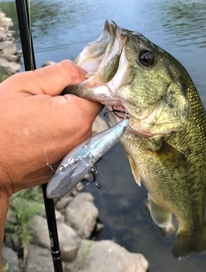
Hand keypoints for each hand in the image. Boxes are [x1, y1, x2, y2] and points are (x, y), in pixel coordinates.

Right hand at [0, 60, 102, 195]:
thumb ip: (60, 73)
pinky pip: (71, 143)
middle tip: (41, 104)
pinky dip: (60, 136)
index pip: (97, 94)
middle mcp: (82, 139)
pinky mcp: (68, 165)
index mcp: (76, 117)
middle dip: (70, 103)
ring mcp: (76, 155)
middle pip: (87, 111)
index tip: (64, 86)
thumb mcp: (24, 86)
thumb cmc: (0, 125)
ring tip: (37, 122)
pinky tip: (39, 136)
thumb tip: (82, 72)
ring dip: (64, 120)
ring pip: (78, 127)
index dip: (81, 86)